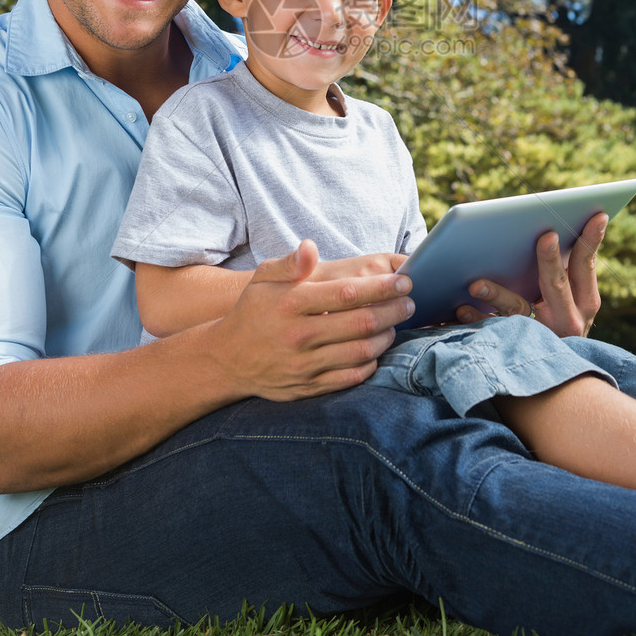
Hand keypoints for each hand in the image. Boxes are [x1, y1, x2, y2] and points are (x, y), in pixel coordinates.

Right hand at [213, 239, 414, 400]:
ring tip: (394, 324)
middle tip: (409, 302)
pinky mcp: (308, 388)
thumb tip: (310, 247)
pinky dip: (370, 364)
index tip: (405, 281)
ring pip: (360, 352)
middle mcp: (298, 335)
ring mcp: (304, 365)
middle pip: (361, 324)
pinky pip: (350, 378)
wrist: (227, 358)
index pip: (347, 293)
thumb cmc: (254, 311)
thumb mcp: (263, 279)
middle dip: (393, 311)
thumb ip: (290, 262)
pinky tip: (375, 349)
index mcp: (291, 304)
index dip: (382, 287)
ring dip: (385, 337)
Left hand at [454, 212, 605, 337]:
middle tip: (546, 236)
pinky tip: (462, 308)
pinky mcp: (515, 346)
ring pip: (518, 309)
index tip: (597, 216)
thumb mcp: (570, 302)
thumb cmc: (556, 321)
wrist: (548, 378)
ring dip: (496, 294)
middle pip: (557, 284)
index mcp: (584, 302)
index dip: (590, 240)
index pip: (586, 265)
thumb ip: (564, 273)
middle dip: (551, 260)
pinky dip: (476, 318)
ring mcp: (543, 335)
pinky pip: (493, 330)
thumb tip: (548, 230)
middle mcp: (569, 320)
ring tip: (476, 284)